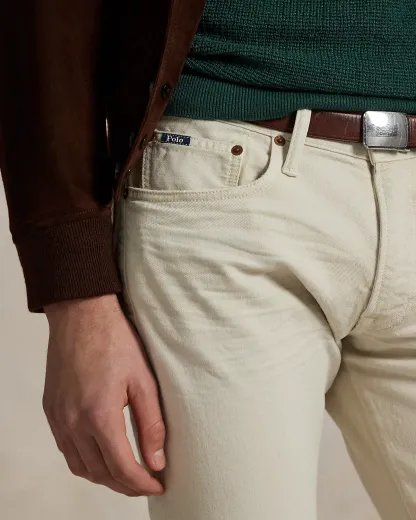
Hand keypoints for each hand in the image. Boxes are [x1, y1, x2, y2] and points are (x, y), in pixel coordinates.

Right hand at [42, 294, 165, 496]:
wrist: (81, 314)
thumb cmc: (116, 340)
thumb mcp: (143, 380)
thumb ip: (151, 423)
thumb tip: (157, 461)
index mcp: (99, 415)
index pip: (121, 467)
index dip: (142, 484)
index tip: (158, 486)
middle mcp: (72, 422)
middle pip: (99, 473)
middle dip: (125, 485)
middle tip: (146, 482)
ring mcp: (57, 417)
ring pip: (80, 466)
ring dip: (104, 476)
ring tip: (127, 473)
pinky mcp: (51, 409)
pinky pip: (66, 449)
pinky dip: (85, 461)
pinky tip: (102, 454)